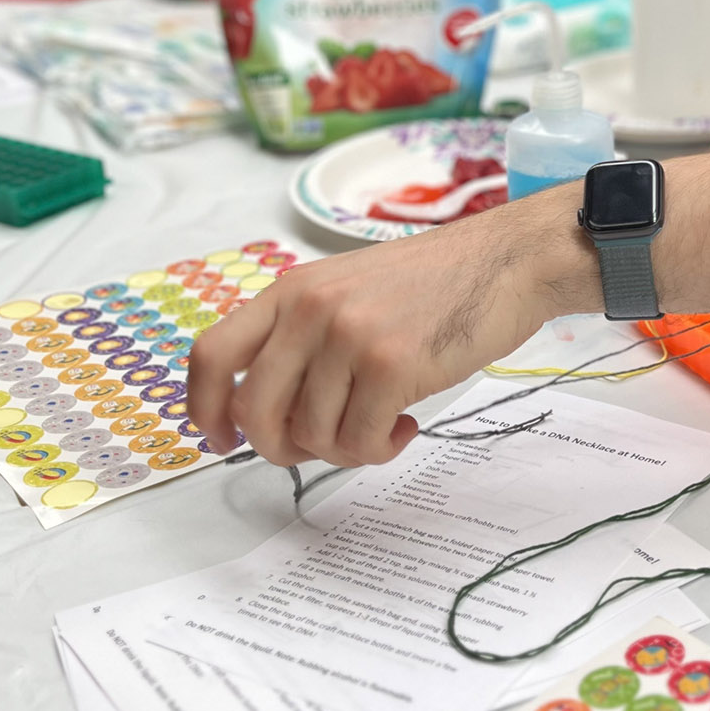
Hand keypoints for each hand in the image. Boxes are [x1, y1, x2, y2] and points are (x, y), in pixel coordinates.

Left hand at [188, 193, 594, 466]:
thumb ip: (305, 336)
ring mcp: (350, 337)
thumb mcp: (350, 290)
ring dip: (347, 449)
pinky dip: (381, 448)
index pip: (211, 353)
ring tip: (383, 426)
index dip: (203, 408)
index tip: (221, 438)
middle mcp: (311, 310)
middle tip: (317, 448)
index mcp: (292, 291)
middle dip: (279, 448)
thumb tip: (274, 414)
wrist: (506, 261)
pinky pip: (362, 440)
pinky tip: (406, 424)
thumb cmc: (437, 282)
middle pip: (254, 410)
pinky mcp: (393, 365)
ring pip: (312, 435)